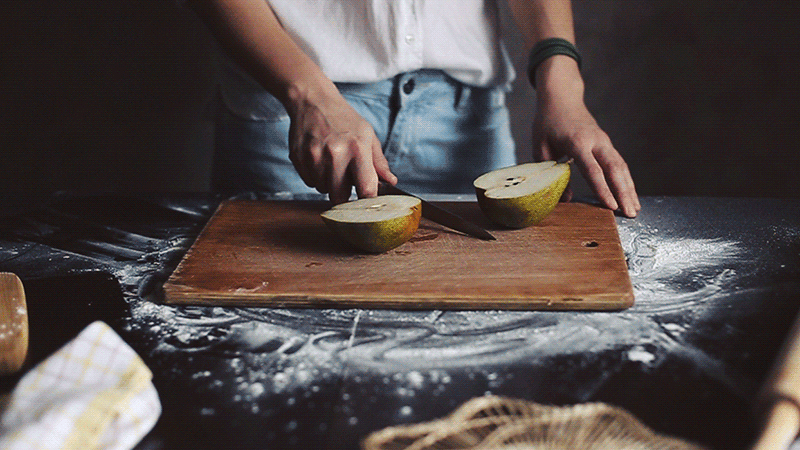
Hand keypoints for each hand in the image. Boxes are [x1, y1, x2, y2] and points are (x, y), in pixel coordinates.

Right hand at [285, 85, 396, 203]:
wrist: (313, 100)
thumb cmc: (344, 118)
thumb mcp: (367, 135)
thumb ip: (379, 162)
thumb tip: (391, 182)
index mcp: (357, 149)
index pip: (365, 189)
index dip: (366, 199)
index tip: (366, 200)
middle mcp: (335, 154)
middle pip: (339, 197)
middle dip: (344, 193)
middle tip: (345, 178)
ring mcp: (314, 156)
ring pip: (322, 190)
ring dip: (328, 183)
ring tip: (331, 163)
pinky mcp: (298, 158)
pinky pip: (309, 182)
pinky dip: (315, 176)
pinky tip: (319, 160)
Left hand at [532, 58, 640, 216]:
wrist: (562, 97)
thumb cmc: (548, 123)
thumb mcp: (541, 147)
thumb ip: (551, 173)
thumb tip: (565, 199)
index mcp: (577, 142)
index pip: (593, 169)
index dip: (602, 189)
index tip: (610, 206)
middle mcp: (596, 141)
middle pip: (614, 169)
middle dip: (624, 192)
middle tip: (630, 214)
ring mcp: (604, 141)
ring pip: (621, 167)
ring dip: (629, 188)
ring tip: (635, 209)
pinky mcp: (607, 143)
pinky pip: (620, 163)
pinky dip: (626, 180)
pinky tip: (630, 195)